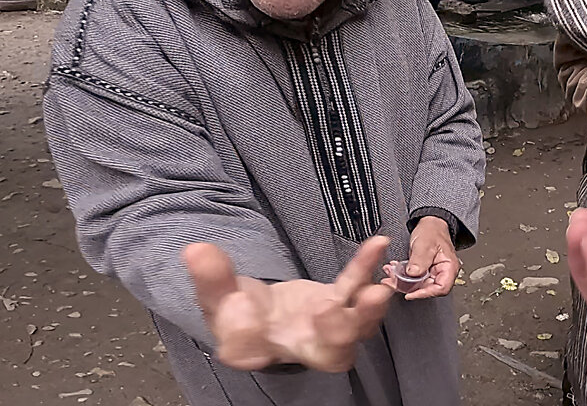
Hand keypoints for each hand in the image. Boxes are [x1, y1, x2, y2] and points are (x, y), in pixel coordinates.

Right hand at [183, 236, 392, 372]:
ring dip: (367, 311)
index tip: (242, 312)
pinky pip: (356, 287)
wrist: (259, 314)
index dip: (246, 337)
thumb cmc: (238, 315)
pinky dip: (366, 267)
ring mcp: (326, 324)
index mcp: (259, 348)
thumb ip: (210, 277)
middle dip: (336, 335)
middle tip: (331, 310)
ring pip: (355, 328)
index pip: (249, 351)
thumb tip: (196, 251)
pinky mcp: (339, 299)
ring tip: (376, 291)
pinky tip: (376, 244)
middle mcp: (300, 345)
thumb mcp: (217, 297)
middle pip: (329, 354)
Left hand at [380, 217, 458, 298]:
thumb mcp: (425, 243)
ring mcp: (431, 273)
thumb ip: (420, 259)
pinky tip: (393, 271)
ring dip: (402, 282)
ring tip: (391, 275)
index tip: (411, 292)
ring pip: (417, 285)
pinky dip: (401, 277)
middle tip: (394, 282)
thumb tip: (413, 274)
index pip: (441, 288)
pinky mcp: (422, 272)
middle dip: (409, 287)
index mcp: (449, 267)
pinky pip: (412, 279)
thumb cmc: (432, 231)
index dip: (426, 293)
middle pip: (427, 288)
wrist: (428, 223)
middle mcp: (441, 272)